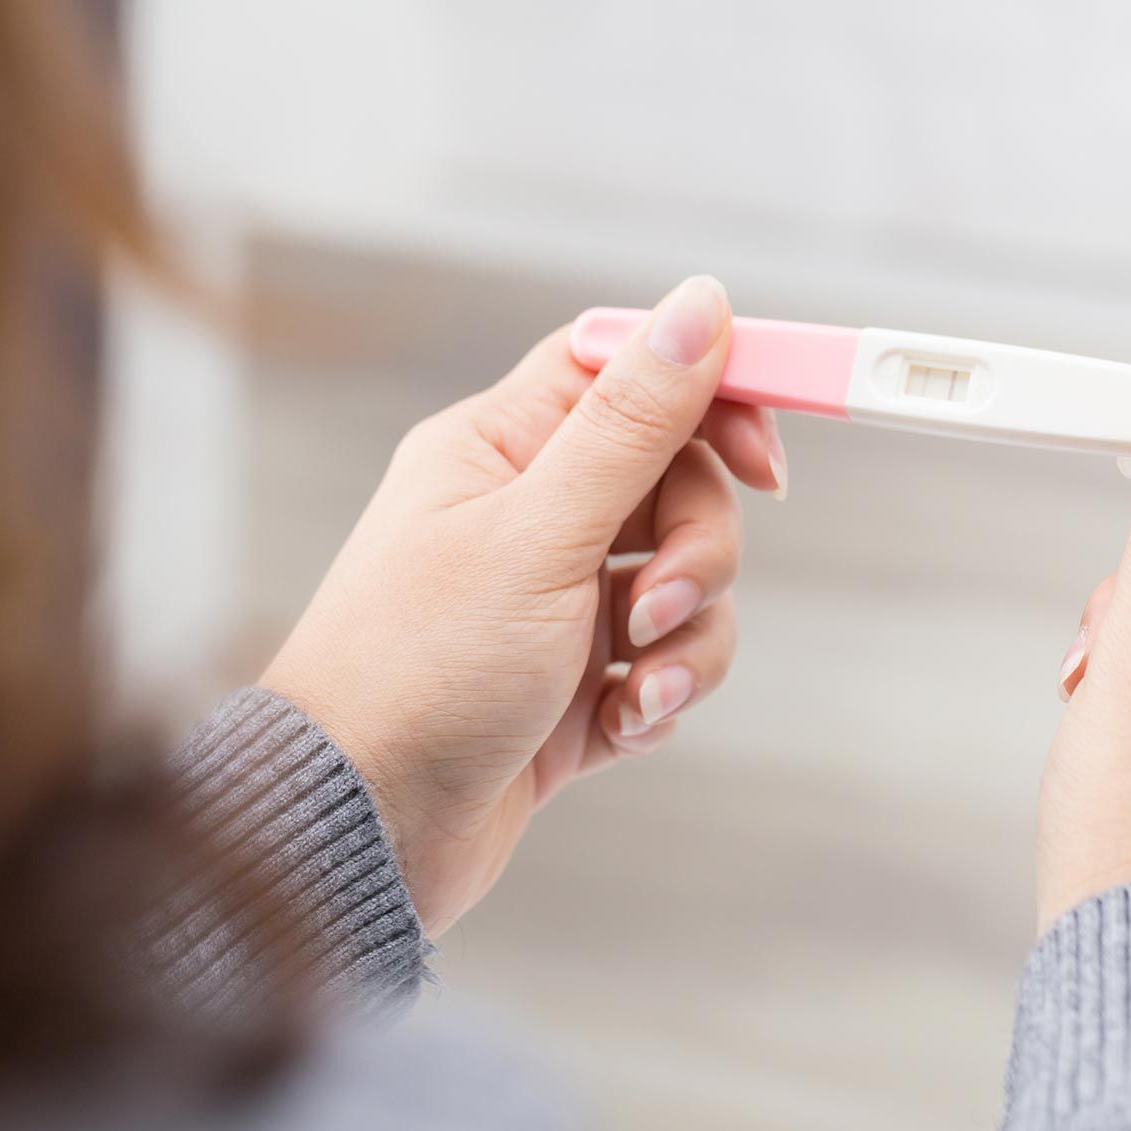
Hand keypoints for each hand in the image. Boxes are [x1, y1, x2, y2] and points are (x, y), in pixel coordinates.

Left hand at [261, 276, 781, 934]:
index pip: (630, 372)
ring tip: (634, 693)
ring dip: (685, 641)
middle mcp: (530, 514)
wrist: (363, 830)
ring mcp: (555, 602)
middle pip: (678, 484)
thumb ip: (633, 421)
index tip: (767, 462)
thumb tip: (699, 300)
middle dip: (696, 551)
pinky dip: (659, 696)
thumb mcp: (539, 533)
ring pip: (684, 581)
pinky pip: (665, 662)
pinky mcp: (576, 684)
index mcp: (503, 449)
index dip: (713, 397)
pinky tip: (616, 729)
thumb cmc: (420, 670)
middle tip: (654, 608)